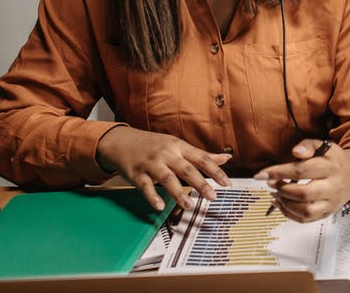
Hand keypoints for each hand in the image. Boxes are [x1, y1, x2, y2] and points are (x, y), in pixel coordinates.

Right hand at [96, 126, 231, 210]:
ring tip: (189, 205)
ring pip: (167, 178)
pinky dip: (152, 196)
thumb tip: (226, 158)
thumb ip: (201, 154)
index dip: (216, 171)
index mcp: (179, 147)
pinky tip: (160, 206)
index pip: (201, 158)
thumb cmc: (154, 145)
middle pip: (187, 169)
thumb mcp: (178, 146)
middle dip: (201, 183)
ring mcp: (151, 164)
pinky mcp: (136, 174)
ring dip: (178, 192)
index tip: (227, 183)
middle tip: (212, 196)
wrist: (122, 141)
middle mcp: (167, 154)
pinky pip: (145, 186)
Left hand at [253, 140, 349, 222]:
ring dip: (285, 203)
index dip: (279, 172)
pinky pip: (306, 219)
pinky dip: (289, 214)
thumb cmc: (334, 160)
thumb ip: (309, 146)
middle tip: (271, 184)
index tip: (261, 174)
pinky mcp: (327, 213)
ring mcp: (331, 202)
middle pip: (304, 193)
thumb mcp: (324, 146)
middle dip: (282, 189)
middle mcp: (333, 186)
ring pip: (305, 210)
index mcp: (331, 167)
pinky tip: (281, 203)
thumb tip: (296, 152)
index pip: (302, 170)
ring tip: (276, 194)